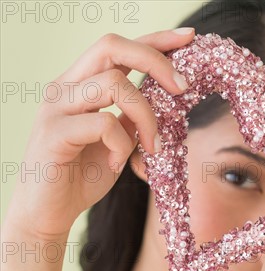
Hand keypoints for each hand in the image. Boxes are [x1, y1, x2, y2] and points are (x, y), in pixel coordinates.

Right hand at [3, 28, 195, 239]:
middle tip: (184, 88)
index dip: (155, 39)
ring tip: (151, 146)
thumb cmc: (83, 174)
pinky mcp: (53, 133)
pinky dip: (122, 144)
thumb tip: (168, 98)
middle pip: (111, 46)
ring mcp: (56, 108)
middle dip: (156, 61)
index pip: (119, 47)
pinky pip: (103, 124)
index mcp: (80, 83)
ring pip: (113, 83)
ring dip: (146, 115)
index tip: (188, 38)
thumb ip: (133, 116)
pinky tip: (116, 163)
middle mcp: (65, 87)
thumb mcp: (118, 139)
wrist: (48, 212)